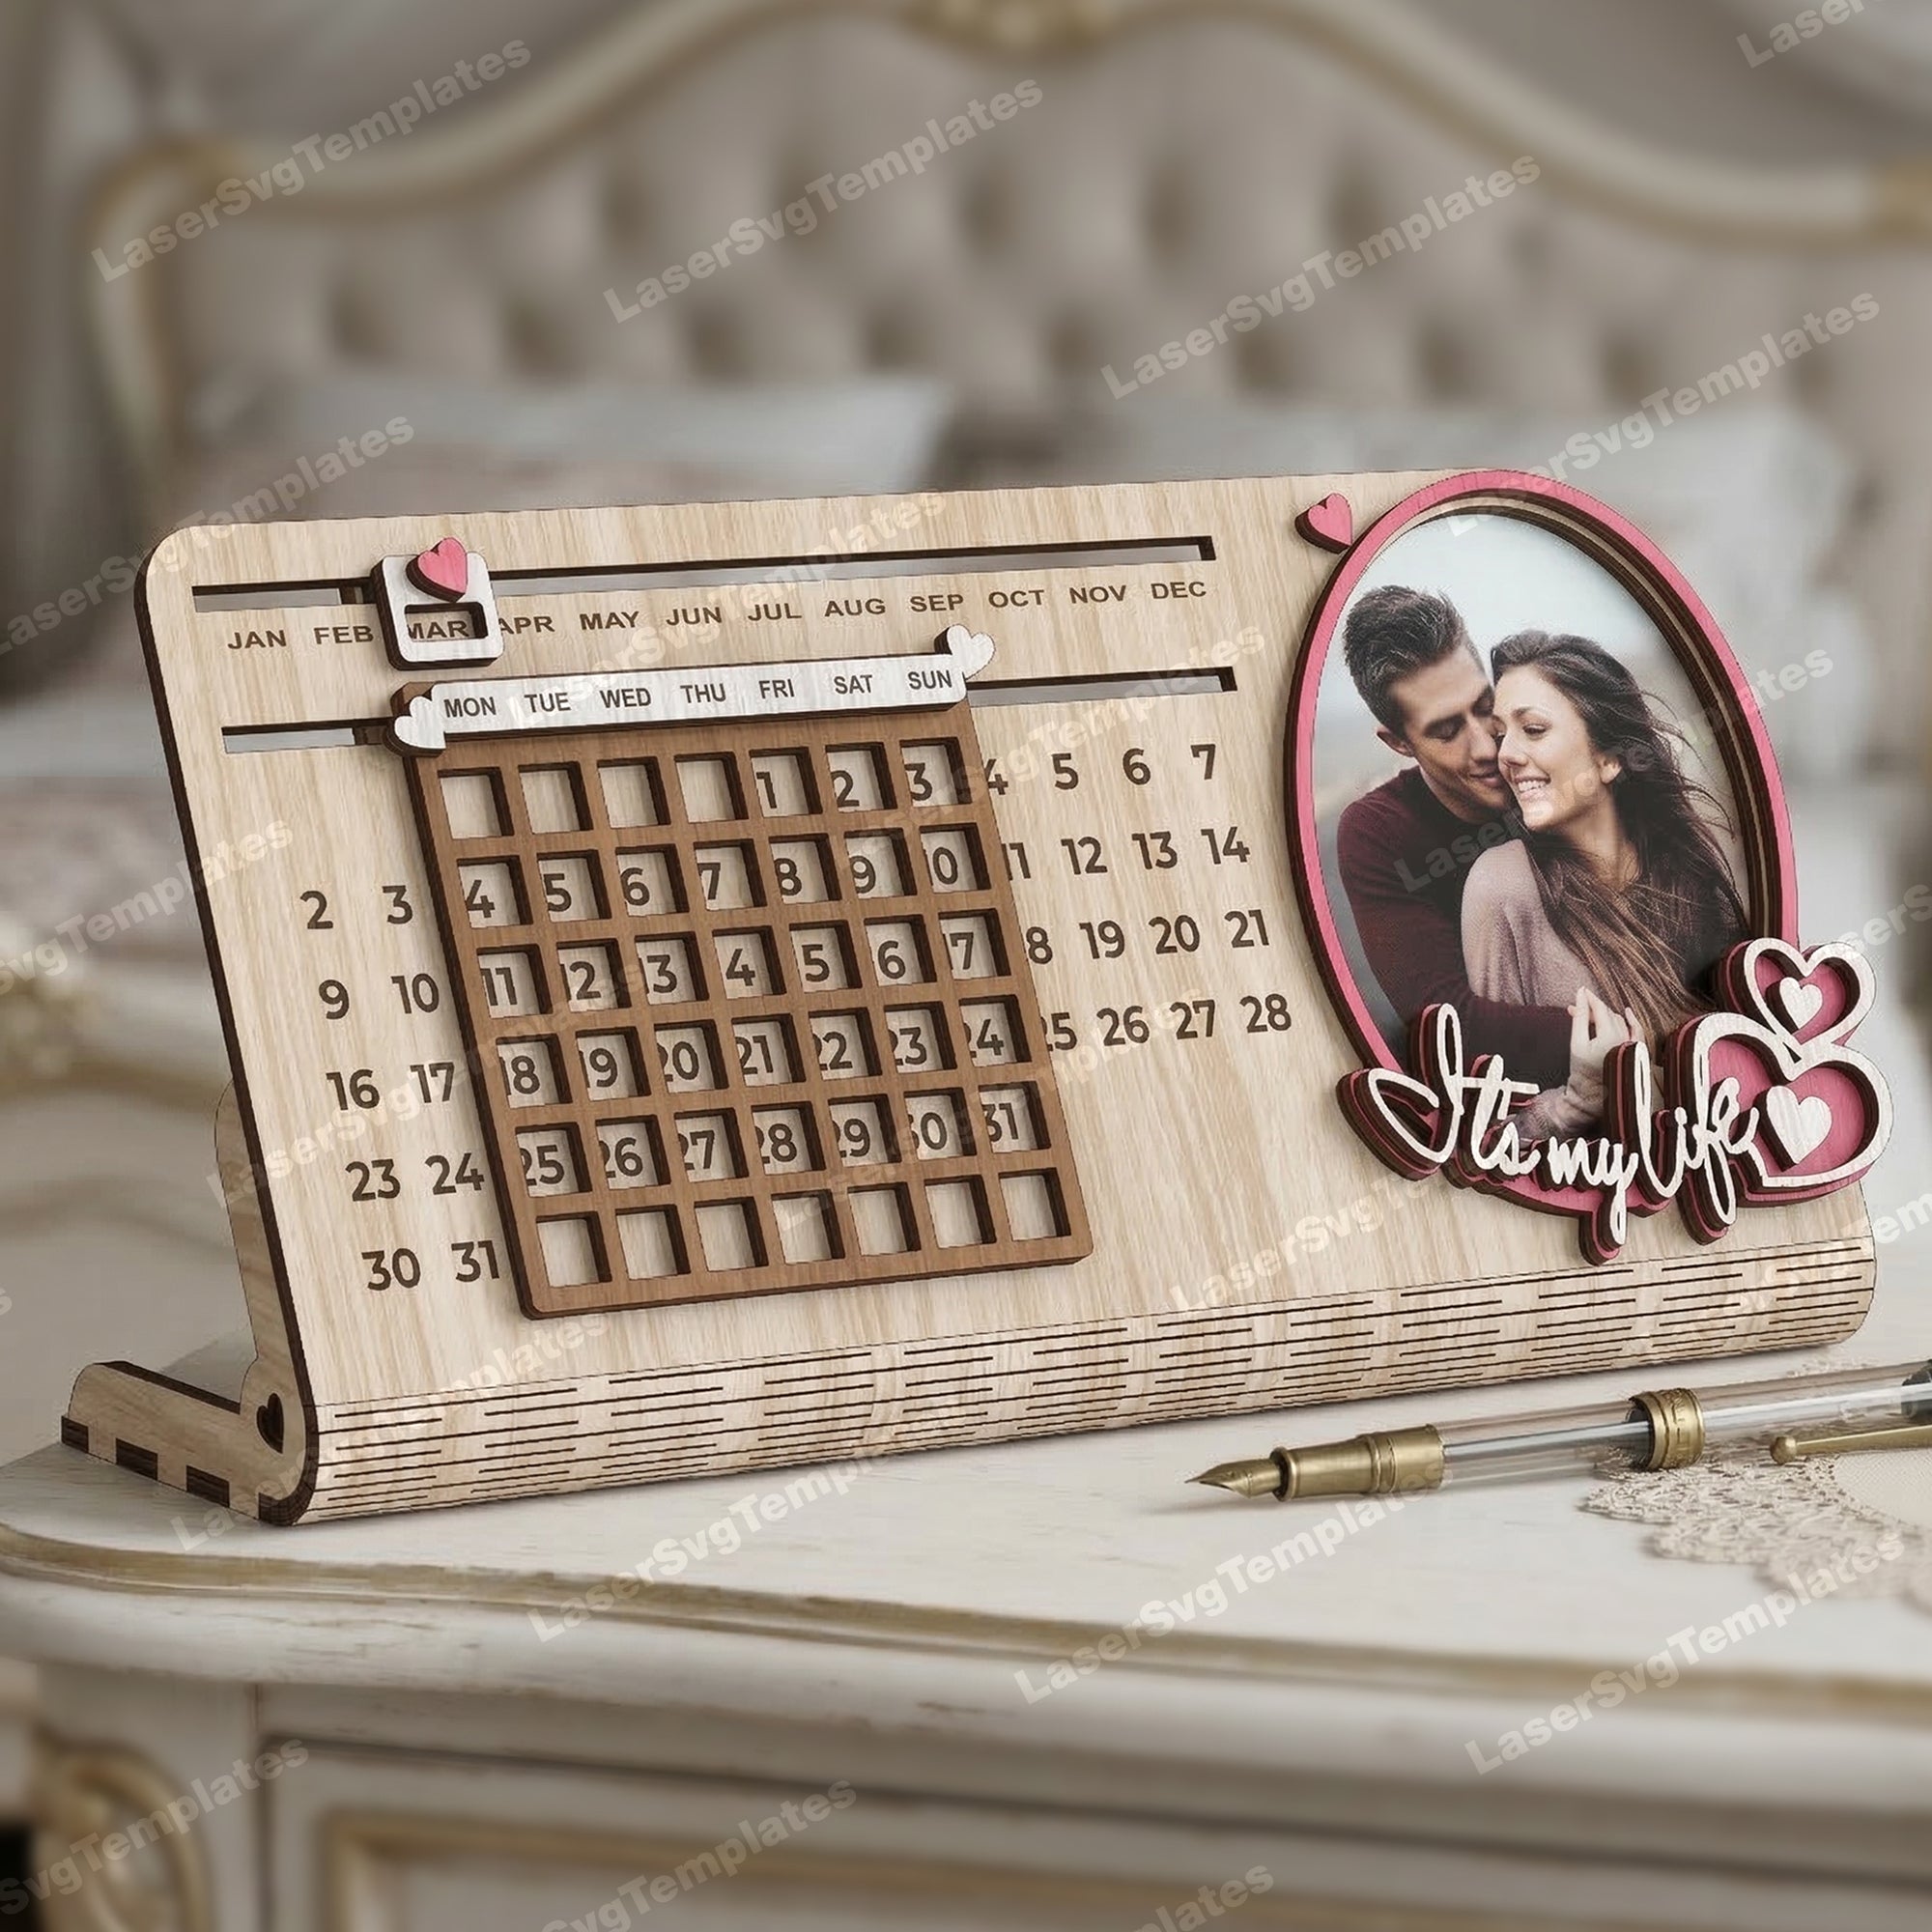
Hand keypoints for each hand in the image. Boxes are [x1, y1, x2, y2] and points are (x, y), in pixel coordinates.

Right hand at [1565, 986, 1633, 1111]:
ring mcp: (1633, 1045)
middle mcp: (1625, 1039)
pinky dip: (1632, 1021)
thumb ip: (1579, 1017)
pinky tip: (1627, 1012)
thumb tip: (1581, 995)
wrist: (1591, 1095)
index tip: (1580, 991)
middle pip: (1608, 1014)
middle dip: (1592, 1009)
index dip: (1589, 998)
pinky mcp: (1636, 1051)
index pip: (1600, 1009)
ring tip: (1589, 1018)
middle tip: (1575, 1009)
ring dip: (1605, 1016)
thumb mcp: (1576, 1042)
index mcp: (1609, 1036)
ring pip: (1619, 1021)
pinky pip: (1637, 1031)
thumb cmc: (1582, 1072)